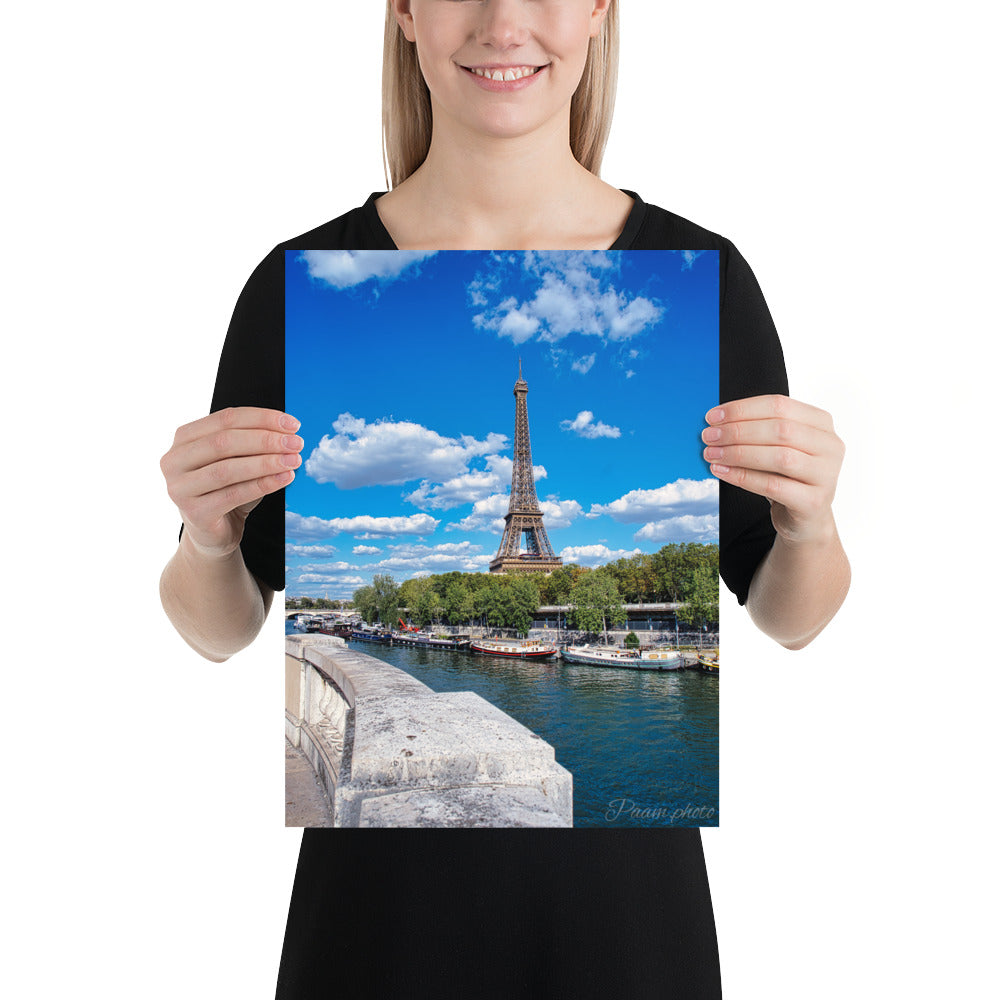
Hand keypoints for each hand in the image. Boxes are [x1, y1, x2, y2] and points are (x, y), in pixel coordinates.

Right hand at [161, 406, 302, 558]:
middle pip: (224, 442)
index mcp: (184, 438)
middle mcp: (174, 460)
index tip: (293, 424)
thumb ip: (254, 443)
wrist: (214, 532)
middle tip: (296, 443)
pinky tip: (285, 478)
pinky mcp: (194, 513)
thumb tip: (289, 433)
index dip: (262, 418)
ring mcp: (180, 488)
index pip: (226, 418)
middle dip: (266, 440)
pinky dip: (263, 485)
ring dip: (266, 462)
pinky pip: (234, 495)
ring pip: (228, 469)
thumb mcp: (238, 460)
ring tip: (294, 460)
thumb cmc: (227, 489)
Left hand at [702, 395, 844, 544]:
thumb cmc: (788, 476)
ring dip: (739, 453)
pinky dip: (743, 477)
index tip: (712, 416)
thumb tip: (716, 421)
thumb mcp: (776, 447)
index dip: (742, 409)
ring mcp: (826, 475)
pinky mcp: (814, 502)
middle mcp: (830, 446)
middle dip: (738, 431)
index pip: (779, 405)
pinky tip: (722, 472)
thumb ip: (756, 430)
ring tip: (712, 454)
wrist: (806, 517)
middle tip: (709, 436)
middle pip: (780, 429)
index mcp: (821, 424)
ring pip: (779, 457)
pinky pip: (773, 486)